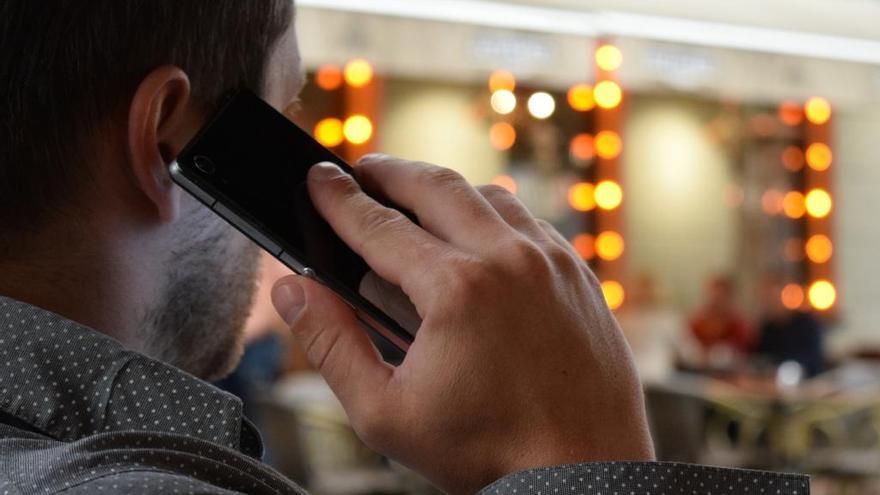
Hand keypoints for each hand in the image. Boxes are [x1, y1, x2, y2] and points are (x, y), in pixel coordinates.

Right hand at [271, 156, 653, 493]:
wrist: (583, 471)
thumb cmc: (487, 450)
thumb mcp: (385, 412)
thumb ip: (331, 343)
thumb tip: (293, 289)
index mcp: (456, 290)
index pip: (379, 225)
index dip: (339, 199)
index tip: (318, 178)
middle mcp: (508, 260)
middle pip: (435, 187)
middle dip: (390, 171)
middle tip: (361, 170)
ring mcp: (551, 261)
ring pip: (487, 195)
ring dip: (444, 188)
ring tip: (413, 196)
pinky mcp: (578, 273)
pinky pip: (529, 220)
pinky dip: (493, 212)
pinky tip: (476, 230)